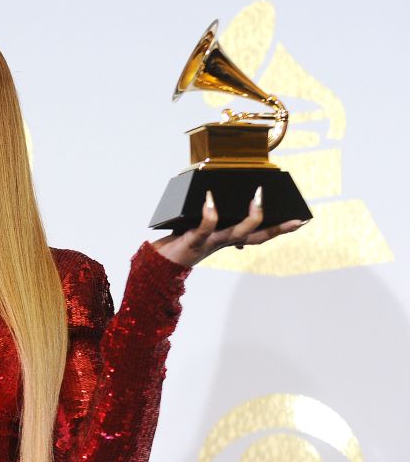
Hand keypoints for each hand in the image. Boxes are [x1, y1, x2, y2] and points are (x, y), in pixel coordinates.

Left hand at [152, 187, 307, 267]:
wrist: (159, 263)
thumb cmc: (182, 241)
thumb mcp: (204, 230)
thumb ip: (218, 222)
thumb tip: (230, 208)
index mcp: (229, 239)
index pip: (261, 235)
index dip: (282, 229)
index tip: (302, 221)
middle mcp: (224, 242)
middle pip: (257, 237)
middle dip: (278, 228)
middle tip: (295, 218)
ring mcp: (211, 242)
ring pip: (237, 233)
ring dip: (251, 217)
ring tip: (258, 197)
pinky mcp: (194, 240)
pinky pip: (205, 226)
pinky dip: (209, 213)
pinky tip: (210, 198)